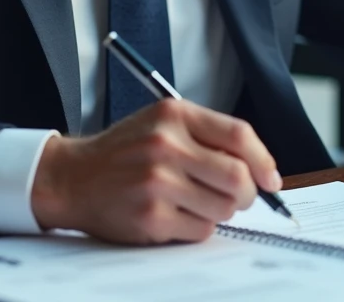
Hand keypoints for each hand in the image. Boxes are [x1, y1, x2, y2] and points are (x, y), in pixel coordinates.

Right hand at [30, 98, 281, 243]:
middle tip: (236, 197)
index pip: (238, 135)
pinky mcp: (151, 216)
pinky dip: (196, 227)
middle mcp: (165, 144)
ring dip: (218, 211)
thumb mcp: (161, 123)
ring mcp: (157, 182)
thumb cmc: (123, 152)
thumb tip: (259, 169)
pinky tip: (173, 214)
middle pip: (238, 176)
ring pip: (224, 207)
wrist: (73, 177)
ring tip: (194, 202)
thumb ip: (206, 136)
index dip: (263, 160)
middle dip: (246, 193)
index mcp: (173, 115)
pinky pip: (201, 229)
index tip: (271, 179)